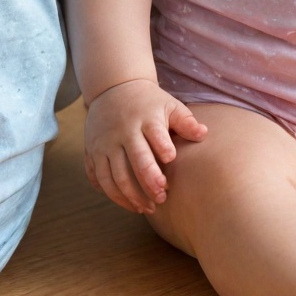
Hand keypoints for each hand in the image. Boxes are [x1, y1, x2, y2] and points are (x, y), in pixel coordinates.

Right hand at [84, 78, 207, 213]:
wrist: (113, 87)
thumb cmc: (148, 102)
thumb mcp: (168, 105)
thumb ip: (186, 121)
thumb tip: (203, 134)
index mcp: (144, 119)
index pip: (154, 134)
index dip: (163, 149)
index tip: (172, 160)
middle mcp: (122, 132)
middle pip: (134, 161)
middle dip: (149, 183)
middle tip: (163, 198)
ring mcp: (104, 143)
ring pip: (114, 176)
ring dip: (131, 196)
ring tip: (148, 208)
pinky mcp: (92, 152)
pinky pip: (99, 179)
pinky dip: (112, 195)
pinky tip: (129, 203)